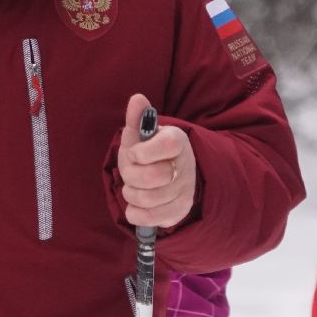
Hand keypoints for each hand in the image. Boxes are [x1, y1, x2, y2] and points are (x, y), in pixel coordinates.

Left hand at [117, 93, 196, 229]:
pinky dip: (135, 212)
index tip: (134, 153)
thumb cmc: (148, 152)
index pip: (166, 146)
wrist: (168, 174)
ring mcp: (184, 190)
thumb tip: (137, 98)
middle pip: (152, 176)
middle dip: (131, 175)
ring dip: (131, 193)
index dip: (142, 152)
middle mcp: (186, 166)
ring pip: (148, 199)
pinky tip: (137, 204)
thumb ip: (137, 118)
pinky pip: (150, 218)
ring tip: (133, 187)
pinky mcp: (179, 211)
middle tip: (131, 172)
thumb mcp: (140, 135)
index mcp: (177, 141)